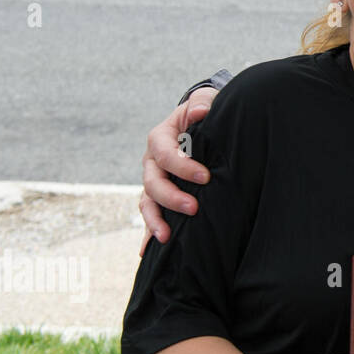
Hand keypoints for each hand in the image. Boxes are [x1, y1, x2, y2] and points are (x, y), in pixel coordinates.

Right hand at [139, 88, 216, 253]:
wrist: (203, 123)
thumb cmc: (206, 113)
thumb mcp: (204, 102)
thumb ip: (202, 104)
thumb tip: (199, 112)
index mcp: (161, 138)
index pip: (166, 154)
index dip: (183, 166)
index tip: (205, 178)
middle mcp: (152, 161)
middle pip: (153, 183)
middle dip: (172, 197)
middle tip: (194, 208)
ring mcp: (153, 180)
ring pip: (147, 202)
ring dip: (155, 220)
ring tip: (167, 237)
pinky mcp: (159, 194)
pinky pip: (150, 214)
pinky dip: (148, 231)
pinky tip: (148, 250)